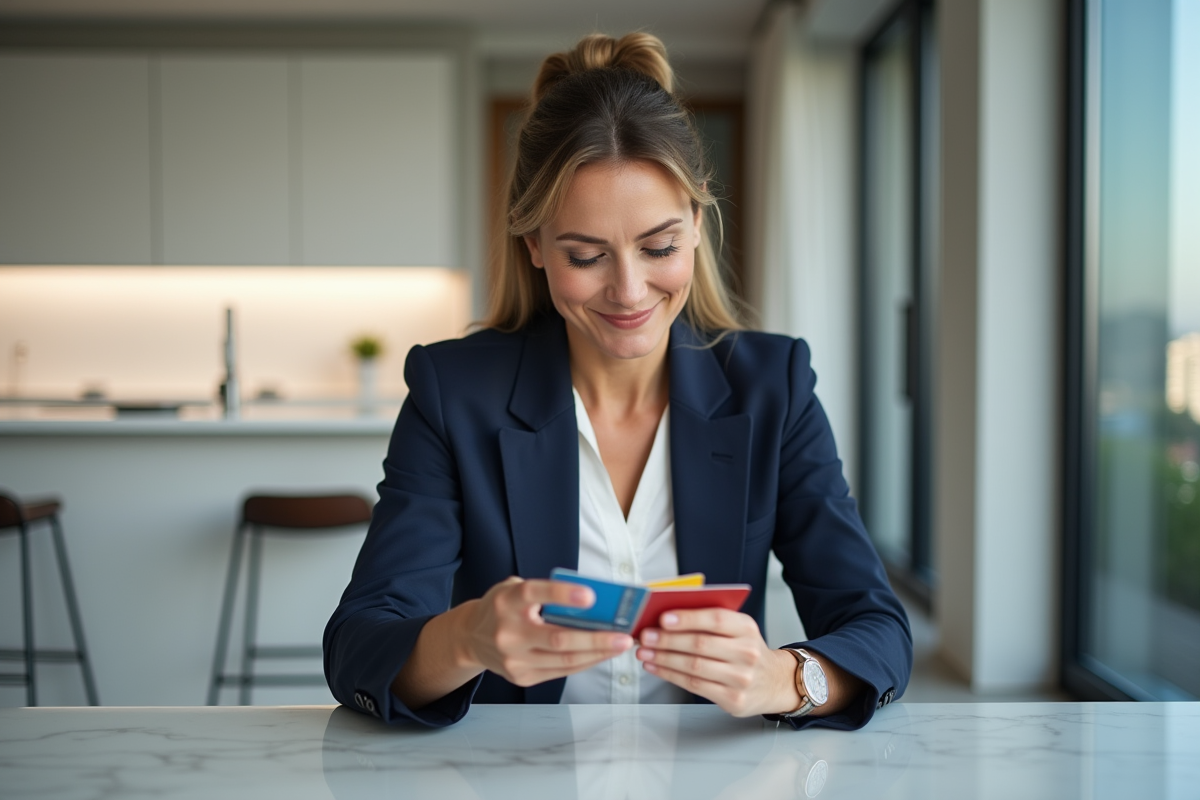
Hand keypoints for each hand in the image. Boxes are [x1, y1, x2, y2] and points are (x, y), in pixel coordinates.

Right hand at [461, 576, 633, 686]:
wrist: (470, 638)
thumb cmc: (502, 607)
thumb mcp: (515, 589)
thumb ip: (546, 593)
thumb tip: (592, 604)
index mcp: (507, 601)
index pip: (535, 593)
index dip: (562, 593)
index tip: (591, 595)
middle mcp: (508, 632)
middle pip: (558, 638)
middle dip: (596, 638)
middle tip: (623, 635)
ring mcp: (513, 659)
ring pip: (563, 659)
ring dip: (597, 653)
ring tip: (620, 645)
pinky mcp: (520, 676)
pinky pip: (560, 671)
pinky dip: (584, 662)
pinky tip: (601, 654)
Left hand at [635, 608, 799, 716]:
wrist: (774, 682)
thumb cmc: (747, 650)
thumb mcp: (738, 629)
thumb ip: (709, 620)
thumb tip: (667, 617)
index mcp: (746, 628)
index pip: (715, 619)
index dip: (687, 619)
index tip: (663, 618)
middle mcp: (747, 653)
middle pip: (700, 644)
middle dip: (667, 640)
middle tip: (645, 636)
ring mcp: (741, 678)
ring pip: (694, 666)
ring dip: (664, 659)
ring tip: (645, 653)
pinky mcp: (733, 699)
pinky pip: (694, 686)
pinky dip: (670, 675)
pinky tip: (656, 668)